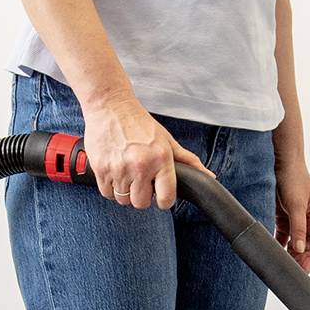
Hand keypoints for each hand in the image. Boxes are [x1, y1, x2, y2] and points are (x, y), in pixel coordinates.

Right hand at [82, 99, 204, 208]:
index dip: (164, 200)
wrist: (110, 106)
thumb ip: (187, 160)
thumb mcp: (167, 140)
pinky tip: (115, 173)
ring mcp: (119, 168)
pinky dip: (110, 188)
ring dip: (126, 192)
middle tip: (141, 181)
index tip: (160, 195)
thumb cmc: (139, 123)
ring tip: (127, 174)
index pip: (166, 198)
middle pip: (141, 203)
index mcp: (160, 158)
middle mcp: (140, 165)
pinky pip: (107, 193)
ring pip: (123, 200)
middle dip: (142, 196)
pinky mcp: (101, 168)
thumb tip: (208, 176)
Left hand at [275, 153, 309, 271]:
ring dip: (291, 255)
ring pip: (296, 245)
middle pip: (308, 247)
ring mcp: (298, 222)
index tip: (304, 270)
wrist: (281, 164)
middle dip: (301, 260)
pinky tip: (274, 254)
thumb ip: (298, 228)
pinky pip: (284, 238)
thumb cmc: (294, 180)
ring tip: (283, 266)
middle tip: (292, 272)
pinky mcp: (285, 220)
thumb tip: (300, 248)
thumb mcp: (296, 205)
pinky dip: (280, 246)